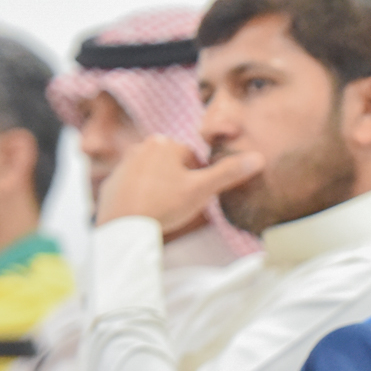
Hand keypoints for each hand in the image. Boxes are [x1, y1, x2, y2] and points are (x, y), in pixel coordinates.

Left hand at [95, 136, 263, 231]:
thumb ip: (229, 173)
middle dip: (179, 182)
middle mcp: (142, 147)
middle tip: (180, 205)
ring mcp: (124, 164)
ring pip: (153, 176)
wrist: (125, 226)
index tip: (196, 197)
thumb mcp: (202, 190)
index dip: (198, 180)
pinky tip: (146, 213)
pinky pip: (133, 188)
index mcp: (166, 144)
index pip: (193, 159)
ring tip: (164, 211)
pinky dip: (141, 198)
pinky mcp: (112, 182)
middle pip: (172, 166)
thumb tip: (258, 158)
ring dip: (161, 189)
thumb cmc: (165, 205)